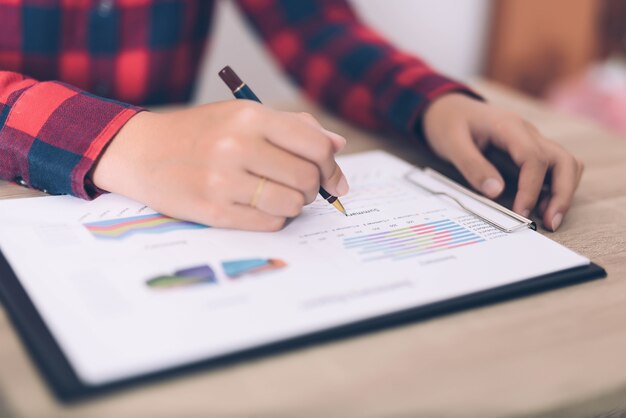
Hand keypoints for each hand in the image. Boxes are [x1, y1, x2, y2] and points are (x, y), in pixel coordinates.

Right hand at [91, 101, 348, 230]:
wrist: (141, 151)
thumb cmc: (201, 132)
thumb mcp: (243, 115)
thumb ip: (293, 126)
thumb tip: (337, 145)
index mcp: (251, 117)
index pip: (317, 147)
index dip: (331, 166)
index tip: (332, 178)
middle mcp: (238, 146)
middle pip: (307, 178)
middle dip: (312, 188)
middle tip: (301, 187)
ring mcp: (223, 180)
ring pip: (292, 204)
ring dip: (294, 205)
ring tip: (279, 196)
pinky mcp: (213, 211)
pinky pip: (269, 222)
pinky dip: (275, 218)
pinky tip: (261, 207)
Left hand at [423, 93, 583, 230]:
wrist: (447, 108)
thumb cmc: (448, 123)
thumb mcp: (451, 144)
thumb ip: (472, 166)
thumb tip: (496, 192)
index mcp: (509, 126)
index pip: (534, 158)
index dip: (531, 188)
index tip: (521, 212)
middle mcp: (527, 132)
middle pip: (563, 160)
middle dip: (562, 193)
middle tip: (550, 222)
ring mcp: (532, 141)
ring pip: (565, 163)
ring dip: (562, 191)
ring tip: (548, 219)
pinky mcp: (529, 151)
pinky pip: (553, 168)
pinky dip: (554, 187)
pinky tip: (540, 206)